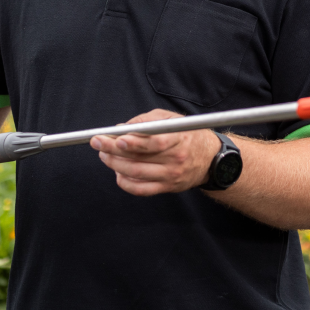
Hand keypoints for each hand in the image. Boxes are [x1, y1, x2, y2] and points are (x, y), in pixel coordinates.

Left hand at [91, 109, 219, 195]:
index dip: (133, 141)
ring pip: (137, 174)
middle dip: (114, 150)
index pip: (154, 142)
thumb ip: (147, 121)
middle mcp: (175, 159)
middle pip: (140, 159)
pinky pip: (141, 190)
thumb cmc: (189, 135)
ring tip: (104, 156)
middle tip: (98, 143)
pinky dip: (125, 182)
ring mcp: (171, 176)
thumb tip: (121, 128)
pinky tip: (117, 173)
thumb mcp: (173, 119)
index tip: (115, 137)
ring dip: (115, 165)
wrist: (211, 160)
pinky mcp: (167, 188)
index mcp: (179, 139)